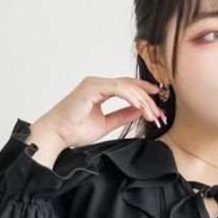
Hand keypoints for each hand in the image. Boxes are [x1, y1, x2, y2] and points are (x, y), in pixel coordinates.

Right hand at [34, 75, 167, 149]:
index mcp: (100, 90)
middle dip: (147, 99)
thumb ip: (123, 115)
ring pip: (126, 86)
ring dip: (142, 100)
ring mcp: (94, 83)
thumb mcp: (107, 123)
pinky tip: (140, 106)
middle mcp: (98, 83)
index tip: (159, 103)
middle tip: (160, 113)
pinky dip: (130, 97)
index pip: (127, 87)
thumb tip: (141, 111)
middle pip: (130, 85)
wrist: (57, 134)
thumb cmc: (75, 130)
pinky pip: (116, 89)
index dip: (144, 92)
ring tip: (152, 114)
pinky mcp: (91, 88)